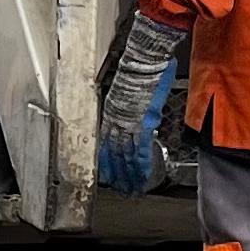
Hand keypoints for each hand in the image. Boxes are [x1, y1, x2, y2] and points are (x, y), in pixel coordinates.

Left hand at [95, 18, 185, 194]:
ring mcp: (128, 123)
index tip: (110, 176)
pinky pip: (140, 148)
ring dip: (129, 173)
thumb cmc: (139, 72)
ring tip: (132, 188)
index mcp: (110, 114)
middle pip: (114, 154)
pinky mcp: (142, 122)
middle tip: (121, 189)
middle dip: (118, 174)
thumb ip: (130, 110)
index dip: (107, 162)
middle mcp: (116, 121)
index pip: (106, 145)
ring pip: (125, 155)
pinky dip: (142, 163)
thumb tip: (139, 120)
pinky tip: (143, 175)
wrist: (144, 61)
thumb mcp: (127, 93)